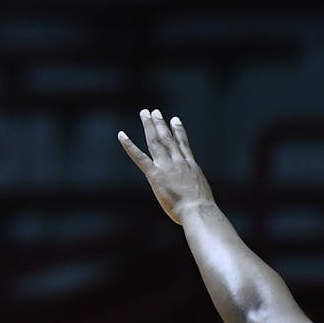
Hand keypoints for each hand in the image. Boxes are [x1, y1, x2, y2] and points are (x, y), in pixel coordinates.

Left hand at [119, 110, 215, 224]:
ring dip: (150, 126)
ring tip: (145, 113)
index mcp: (191, 167)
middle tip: (155, 111)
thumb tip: (197, 197)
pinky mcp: (155, 175)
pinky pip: (139, 157)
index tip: (175, 119)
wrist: (198, 210)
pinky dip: (129, 145)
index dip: (178, 131)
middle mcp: (179, 162)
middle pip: (168, 139)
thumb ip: (195, 191)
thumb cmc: (201, 210)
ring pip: (157, 141)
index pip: (183, 145)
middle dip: (160, 124)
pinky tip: (121, 135)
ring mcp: (166, 166)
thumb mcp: (202, 196)